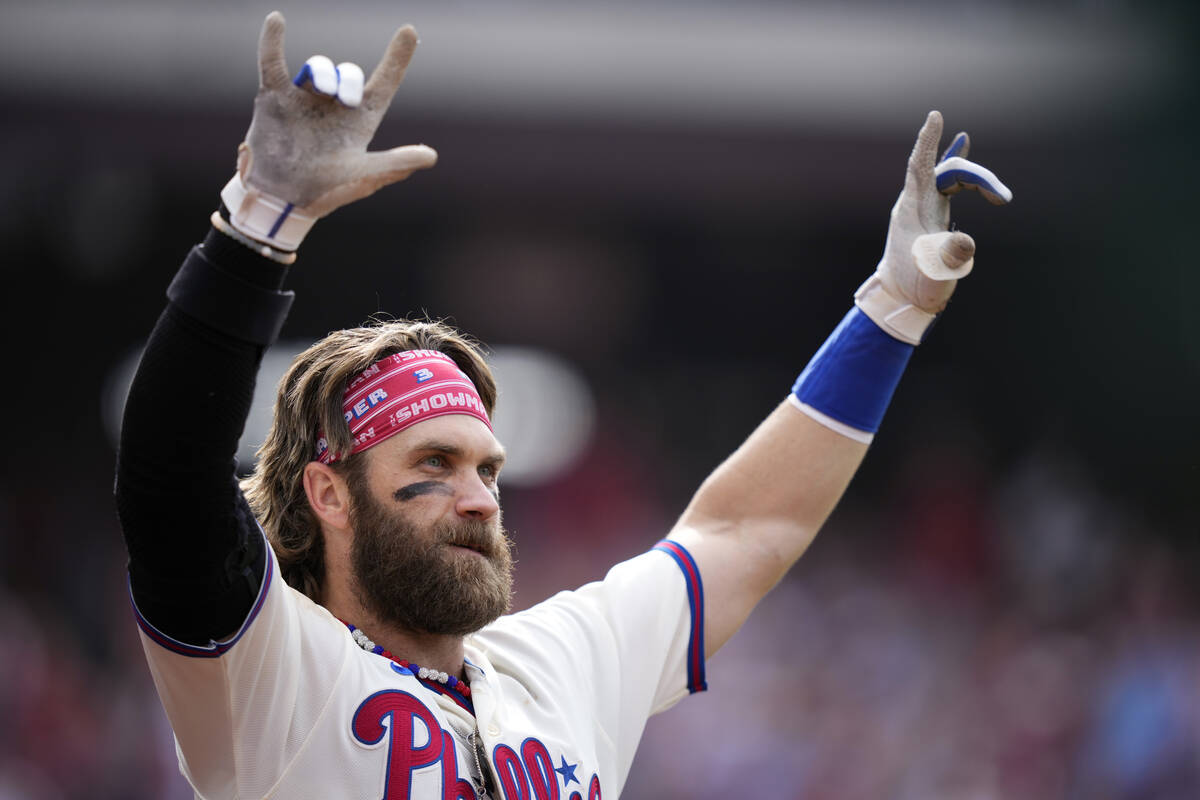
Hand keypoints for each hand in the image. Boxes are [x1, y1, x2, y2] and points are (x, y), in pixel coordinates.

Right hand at [221, 11, 437, 250]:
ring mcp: (305, 99)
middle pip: (350, 73)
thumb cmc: (329, 190)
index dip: (398, 58)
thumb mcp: (365, 177)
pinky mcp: (275, 98)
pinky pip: (272, 62)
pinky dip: (272, 41)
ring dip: (324, 72)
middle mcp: (335, 106)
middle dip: (350, 79)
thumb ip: (395, 165)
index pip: (385, 82)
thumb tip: (432, 156)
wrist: (284, 200)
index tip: (409, 31)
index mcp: (362, 120)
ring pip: (319, 67)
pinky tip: (277, 20)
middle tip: (346, 101)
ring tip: (321, 90)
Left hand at [854, 110, 1010, 343]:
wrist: (902, 299)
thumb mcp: (935, 275)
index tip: (935, 116)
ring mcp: (923, 206)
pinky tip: (961, 142)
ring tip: (999, 194)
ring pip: (949, 176)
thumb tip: (964, 240)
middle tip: (1003, 200)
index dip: (928, 142)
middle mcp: (916, 203)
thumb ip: (948, 257)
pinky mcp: (931, 213)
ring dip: (976, 178)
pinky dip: (958, 166)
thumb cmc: (917, 287)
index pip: (919, 167)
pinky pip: (946, 181)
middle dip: (979, 177)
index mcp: (912, 210)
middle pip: (947, 172)